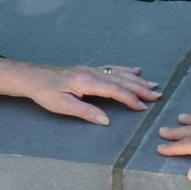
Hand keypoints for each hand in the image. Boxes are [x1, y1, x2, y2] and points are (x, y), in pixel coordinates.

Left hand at [0, 61, 158, 124]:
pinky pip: (113, 68)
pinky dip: (126, 70)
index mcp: (87, 81)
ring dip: (138, 79)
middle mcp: (93, 72)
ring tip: (153, 85)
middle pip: (122, 80)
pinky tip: (136, 70)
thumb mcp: (63, 106)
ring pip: (120, 73)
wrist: (33, 77)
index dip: (130, 99)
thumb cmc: (46, 93)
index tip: (143, 107)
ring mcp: (92, 69)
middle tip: (157, 96)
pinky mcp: (90, 69)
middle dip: (141, 88)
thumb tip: (106, 121)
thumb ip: (86, 112)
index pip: (115, 90)